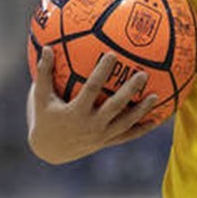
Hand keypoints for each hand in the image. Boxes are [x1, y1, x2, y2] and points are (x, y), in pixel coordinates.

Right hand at [26, 47, 159, 164]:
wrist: (49, 150)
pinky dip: (141, 129)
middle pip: (115, 107)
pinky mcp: (106, 142)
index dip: (102, 72)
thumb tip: (47, 47)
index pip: (91, 89)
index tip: (112, 54)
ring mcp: (100, 136)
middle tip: (142, 75)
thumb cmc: (44, 117)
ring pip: (125, 123)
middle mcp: (90, 125)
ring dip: (141, 110)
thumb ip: (44, 73)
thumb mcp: (40, 97)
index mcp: (75, 112)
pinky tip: (157, 119)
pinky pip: (127, 136)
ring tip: (155, 96)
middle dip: (129, 91)